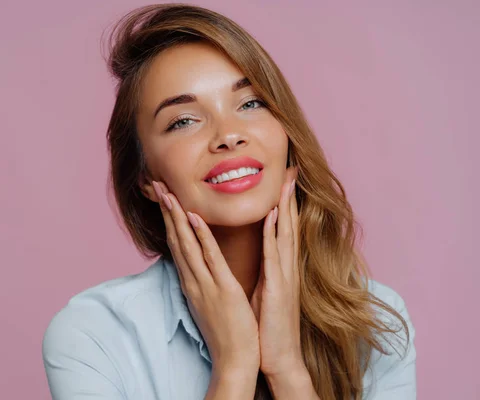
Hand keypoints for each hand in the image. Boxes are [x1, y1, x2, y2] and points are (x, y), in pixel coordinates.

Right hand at [153, 181, 260, 372]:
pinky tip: (194, 217)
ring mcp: (205, 284)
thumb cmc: (225, 331)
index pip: (177, 244)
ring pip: (187, 245)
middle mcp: (193, 280)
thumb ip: (201, 281)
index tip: (164, 198)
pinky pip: (210, 259)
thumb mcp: (208, 301)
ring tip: (168, 193)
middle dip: (166, 211)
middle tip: (157, 185)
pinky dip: (201, 237)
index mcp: (192, 282)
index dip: (169, 220)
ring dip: (177, 217)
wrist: (234, 359)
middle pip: (176, 240)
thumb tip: (197, 265)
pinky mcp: (222, 289)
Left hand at [249, 166, 305, 376]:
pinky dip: (272, 233)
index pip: (283, 229)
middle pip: (289, 225)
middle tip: (290, 169)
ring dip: (283, 206)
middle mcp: (287, 268)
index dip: (284, 203)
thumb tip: (259, 254)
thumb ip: (266, 270)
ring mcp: (285, 277)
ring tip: (284, 181)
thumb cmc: (268, 325)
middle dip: (289, 196)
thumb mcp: (266, 291)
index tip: (283, 180)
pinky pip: (273, 255)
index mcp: (282, 269)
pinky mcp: (278, 288)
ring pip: (284, 233)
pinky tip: (271, 215)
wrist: (278, 357)